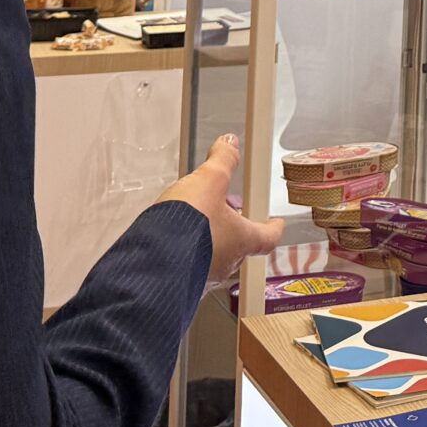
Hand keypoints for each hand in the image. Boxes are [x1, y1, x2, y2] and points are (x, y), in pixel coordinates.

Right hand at [159, 134, 286, 285]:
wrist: (150, 260)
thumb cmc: (185, 229)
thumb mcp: (209, 181)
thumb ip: (222, 161)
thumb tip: (230, 144)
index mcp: (242, 240)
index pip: (268, 237)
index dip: (273, 227)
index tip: (276, 223)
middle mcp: (226, 263)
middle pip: (241, 247)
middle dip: (236, 230)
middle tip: (230, 215)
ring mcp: (203, 276)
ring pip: (215, 258)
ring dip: (212, 242)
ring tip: (199, 224)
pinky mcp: (180, 282)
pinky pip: (190, 267)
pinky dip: (188, 253)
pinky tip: (176, 242)